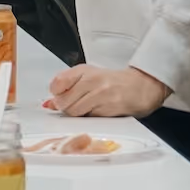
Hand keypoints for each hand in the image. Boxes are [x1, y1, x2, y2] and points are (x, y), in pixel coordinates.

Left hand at [43, 65, 170, 117]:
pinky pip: (88, 118)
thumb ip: (67, 88)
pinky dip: (87, 118)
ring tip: (86, 108)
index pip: (57, 83)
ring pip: (74, 112)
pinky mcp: (108, 108)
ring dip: (76, 114)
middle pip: (63, 101)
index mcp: (84, 70)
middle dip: (65, 106)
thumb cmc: (112, 82)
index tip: (61, 94)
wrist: (140, 87)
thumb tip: (48, 105)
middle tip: (75, 104)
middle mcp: (91, 80)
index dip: (56, 93)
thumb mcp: (88, 77)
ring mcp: (100, 94)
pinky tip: (95, 111)